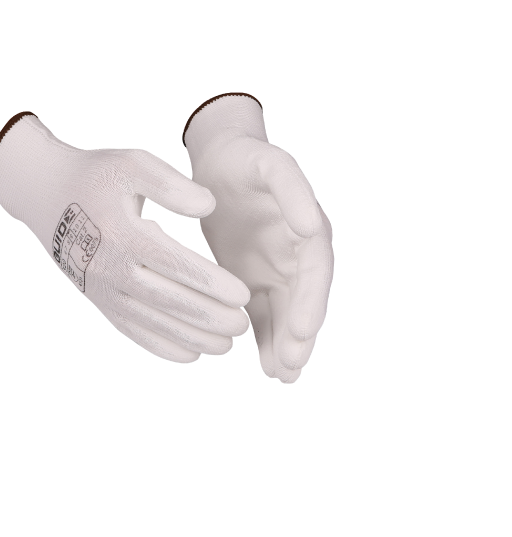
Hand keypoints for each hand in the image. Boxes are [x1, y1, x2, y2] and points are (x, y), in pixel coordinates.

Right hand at [0, 112, 250, 363]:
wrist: (45, 195)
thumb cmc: (98, 176)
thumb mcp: (132, 163)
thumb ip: (170, 184)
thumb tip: (208, 206)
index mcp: (124, 233)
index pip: (176, 266)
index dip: (211, 283)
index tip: (244, 295)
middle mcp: (111, 267)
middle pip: (168, 301)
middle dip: (209, 318)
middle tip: (243, 324)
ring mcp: (102, 289)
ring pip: (152, 322)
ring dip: (191, 338)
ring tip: (225, 345)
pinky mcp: (98, 300)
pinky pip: (131, 330)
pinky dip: (160, 346)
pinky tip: (189, 354)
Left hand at [184, 94, 333, 381]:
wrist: (221, 162)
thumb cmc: (247, 160)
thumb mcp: (271, 164)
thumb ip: (293, 190)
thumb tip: (313, 228)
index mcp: (309, 231)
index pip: (315, 274)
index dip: (311, 304)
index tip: (302, 332)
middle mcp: (298, 255)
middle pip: (304, 301)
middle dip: (298, 336)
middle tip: (288, 367)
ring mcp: (277, 269)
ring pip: (286, 314)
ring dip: (285, 345)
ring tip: (281, 376)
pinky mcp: (255, 278)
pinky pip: (263, 313)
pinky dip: (265, 338)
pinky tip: (265, 364)